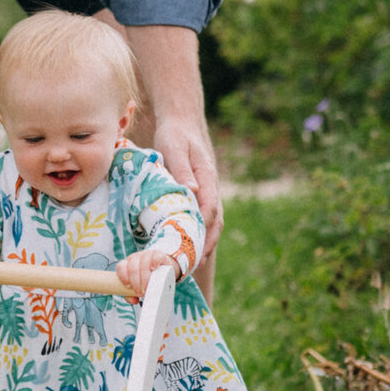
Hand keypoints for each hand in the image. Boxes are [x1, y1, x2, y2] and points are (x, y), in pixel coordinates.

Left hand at [116, 249, 175, 292]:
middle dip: (136, 282)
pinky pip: (155, 256)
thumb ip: (131, 294)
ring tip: (148, 286)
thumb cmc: (148, 279)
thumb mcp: (138, 285)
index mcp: (128, 264)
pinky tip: (154, 269)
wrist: (164, 270)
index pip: (121, 267)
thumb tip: (133, 300)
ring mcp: (147, 255)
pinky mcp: (158, 255)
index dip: (123, 276)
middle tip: (141, 292)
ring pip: (143, 263)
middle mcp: (136, 258)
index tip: (128, 286)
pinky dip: (154, 263)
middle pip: (132, 267)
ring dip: (145, 277)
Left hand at [146, 113, 224, 256]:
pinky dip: (199, 234)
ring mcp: (208, 193)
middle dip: (206, 244)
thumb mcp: (174, 148)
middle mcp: (211, 188)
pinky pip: (204, 218)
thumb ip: (182, 170)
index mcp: (207, 179)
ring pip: (212, 222)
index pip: (210, 209)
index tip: (195, 248)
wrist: (181, 124)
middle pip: (215, 222)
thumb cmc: (175, 136)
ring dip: (204, 242)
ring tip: (192, 264)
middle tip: (193, 266)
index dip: (204, 231)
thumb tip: (193, 191)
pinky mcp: (200, 195)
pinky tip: (188, 246)